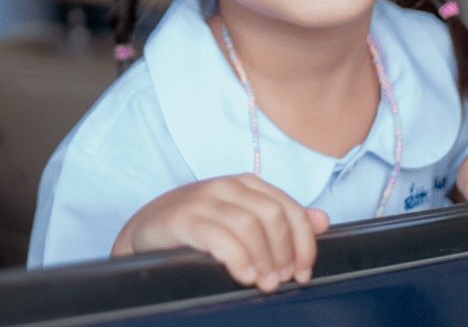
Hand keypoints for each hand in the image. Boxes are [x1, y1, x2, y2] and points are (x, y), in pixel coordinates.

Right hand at [111, 173, 329, 291]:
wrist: (145, 230)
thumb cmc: (197, 227)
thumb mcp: (241, 218)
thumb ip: (281, 219)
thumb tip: (322, 220)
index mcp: (246, 184)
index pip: (289, 208)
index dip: (304, 242)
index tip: (304, 271)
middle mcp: (227, 186)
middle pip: (273, 215)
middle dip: (284, 252)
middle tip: (282, 280)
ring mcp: (203, 199)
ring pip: (249, 225)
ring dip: (263, 259)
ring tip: (263, 282)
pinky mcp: (182, 218)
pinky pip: (218, 236)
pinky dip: (237, 258)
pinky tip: (242, 275)